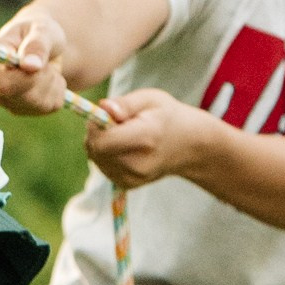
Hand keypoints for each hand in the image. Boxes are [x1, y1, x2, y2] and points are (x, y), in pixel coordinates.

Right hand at [0, 6, 71, 115]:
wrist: (43, 43)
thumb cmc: (38, 31)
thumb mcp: (42, 30)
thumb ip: (36, 44)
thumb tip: (30, 65)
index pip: (2, 79)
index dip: (25, 77)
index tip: (41, 64)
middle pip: (22, 96)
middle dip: (44, 78)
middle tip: (47, 61)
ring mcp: (2, 99)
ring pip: (38, 104)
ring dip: (53, 84)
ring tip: (48, 67)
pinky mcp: (18, 109)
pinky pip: (48, 108)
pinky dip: (56, 92)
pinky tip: (49, 79)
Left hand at [84, 88, 209, 188]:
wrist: (188, 146)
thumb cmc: (167, 116)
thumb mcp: (151, 99)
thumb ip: (125, 103)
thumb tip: (102, 107)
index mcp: (145, 138)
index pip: (102, 141)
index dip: (96, 125)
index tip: (106, 114)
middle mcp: (137, 164)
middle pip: (95, 150)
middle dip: (96, 132)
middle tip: (115, 121)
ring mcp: (132, 178)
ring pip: (95, 157)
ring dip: (101, 142)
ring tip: (123, 133)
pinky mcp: (126, 185)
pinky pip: (102, 165)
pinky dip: (106, 154)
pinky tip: (124, 146)